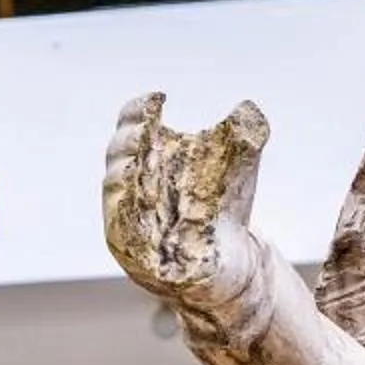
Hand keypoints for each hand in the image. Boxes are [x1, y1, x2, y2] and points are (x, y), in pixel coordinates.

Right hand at [103, 93, 270, 311]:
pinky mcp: (130, 253)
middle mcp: (130, 184)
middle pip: (118, 153)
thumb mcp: (237, 171)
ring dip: (130, 174)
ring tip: (151, 161)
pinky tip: (147, 201)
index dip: (139, 109)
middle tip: (148, 129)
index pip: (131, 123)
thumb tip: (248, 110)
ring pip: (116, 190)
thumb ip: (242, 138)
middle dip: (131, 140)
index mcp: (149, 155)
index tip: (158, 100)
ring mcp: (125, 217)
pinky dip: (133, 215)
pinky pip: (123, 230)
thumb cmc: (223, 210)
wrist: (229, 264)